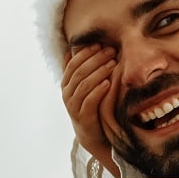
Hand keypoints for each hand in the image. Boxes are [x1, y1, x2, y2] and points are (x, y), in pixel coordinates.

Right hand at [62, 46, 119, 177]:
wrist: (92, 133)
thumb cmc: (91, 105)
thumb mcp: (85, 86)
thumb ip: (80, 70)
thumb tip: (75, 48)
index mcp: (66, 83)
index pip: (73, 63)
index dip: (86, 53)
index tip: (100, 44)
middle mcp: (67, 93)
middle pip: (79, 72)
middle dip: (95, 59)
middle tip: (111, 51)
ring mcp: (73, 106)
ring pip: (83, 85)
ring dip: (99, 72)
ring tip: (112, 64)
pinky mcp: (82, 117)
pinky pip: (89, 101)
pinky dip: (98, 91)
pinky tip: (108, 83)